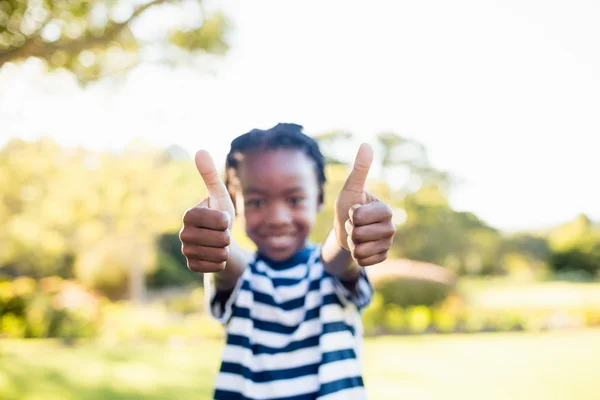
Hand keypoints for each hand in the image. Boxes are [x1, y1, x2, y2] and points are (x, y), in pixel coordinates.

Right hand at [179, 150, 235, 272]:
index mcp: (188, 215)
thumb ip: (210, 175)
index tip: (222, 218)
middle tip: (221, 232)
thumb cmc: (220, 214)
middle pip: (221, 239)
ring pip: (220, 254)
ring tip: (219, 243)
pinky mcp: (192, 266)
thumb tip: (200, 150)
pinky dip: (221, 261)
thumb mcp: (219, 195)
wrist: (220, 240)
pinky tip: (215, 255)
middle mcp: (183, 234)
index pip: (219, 221)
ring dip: (226, 248)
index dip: (226, 220)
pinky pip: (216, 266)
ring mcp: (186, 251)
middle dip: (228, 236)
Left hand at [334, 143, 395, 265]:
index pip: (361, 218)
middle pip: (361, 235)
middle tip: (353, 225)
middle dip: (350, 231)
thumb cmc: (347, 207)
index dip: (351, 216)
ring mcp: (387, 244)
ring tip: (355, 236)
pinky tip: (360, 247)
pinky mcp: (381, 257)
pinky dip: (356, 256)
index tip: (354, 211)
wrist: (343, 231)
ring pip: (361, 250)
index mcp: (386, 211)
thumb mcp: (351, 188)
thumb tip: (367, 144)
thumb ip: (360, 169)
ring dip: (352, 244)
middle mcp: (391, 228)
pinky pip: (365, 261)